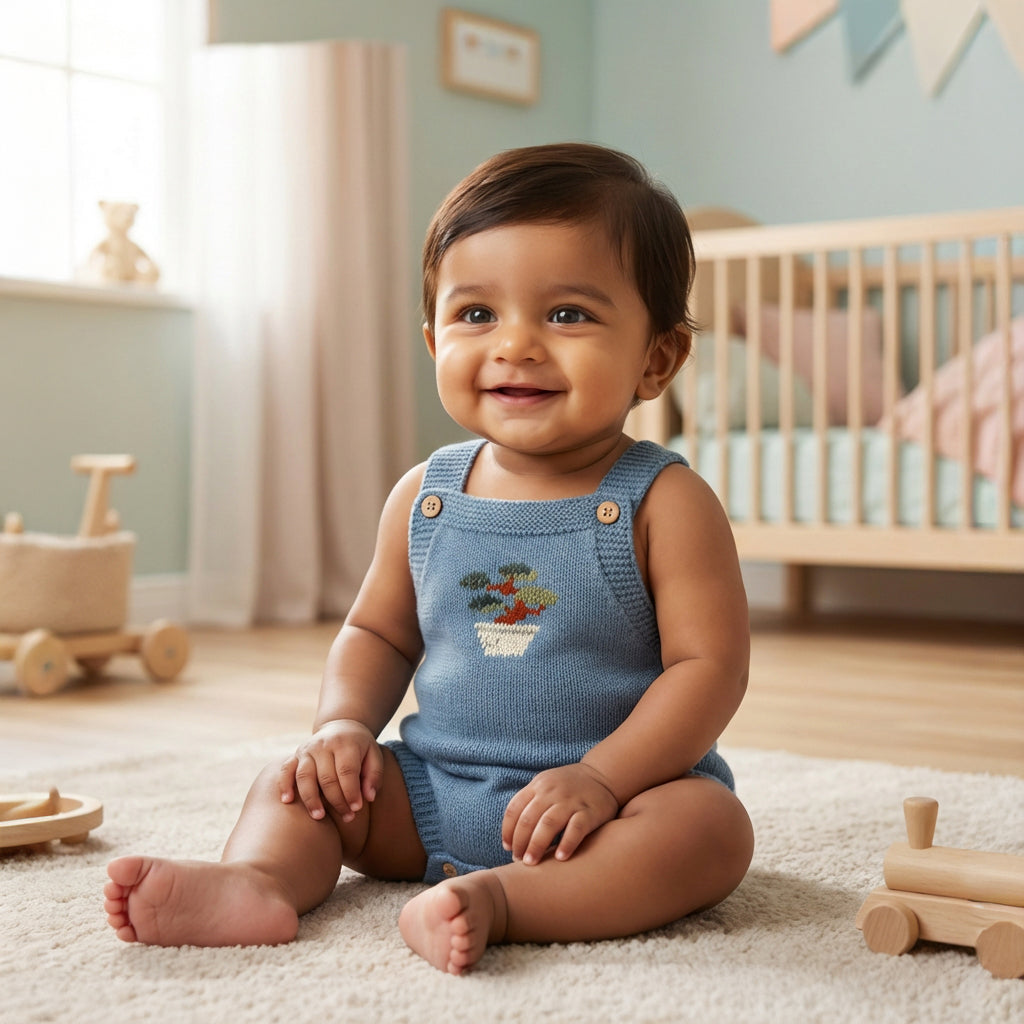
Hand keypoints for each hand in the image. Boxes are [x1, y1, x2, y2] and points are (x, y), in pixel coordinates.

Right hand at [278, 719, 382, 821]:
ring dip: (311, 798)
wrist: (341, 727)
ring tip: (319, 817)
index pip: (347, 771)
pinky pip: (286, 770)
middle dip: (337, 800)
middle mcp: (323, 745)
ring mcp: (307, 749)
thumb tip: (369, 797)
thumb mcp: (374, 755)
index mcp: (345, 743)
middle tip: (347, 817)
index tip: (357, 809)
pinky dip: (284, 785)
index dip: (351, 792)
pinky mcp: (295, 755)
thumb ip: (374, 775)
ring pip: (304, 776)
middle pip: (326, 777)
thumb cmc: (360, 747)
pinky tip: (287, 801)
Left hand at [502, 763, 618, 864]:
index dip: (508, 831)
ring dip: (536, 845)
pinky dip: (566, 843)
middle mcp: (552, 791)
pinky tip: (560, 858)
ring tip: (531, 863)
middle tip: (519, 860)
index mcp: (538, 785)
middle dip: (520, 842)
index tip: (508, 848)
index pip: (515, 809)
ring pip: (548, 823)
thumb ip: (531, 803)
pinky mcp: (590, 812)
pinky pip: (576, 828)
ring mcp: (571, 801)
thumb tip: (512, 837)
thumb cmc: (569, 787)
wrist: (603, 775)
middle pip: (528, 819)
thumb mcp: (546, 786)